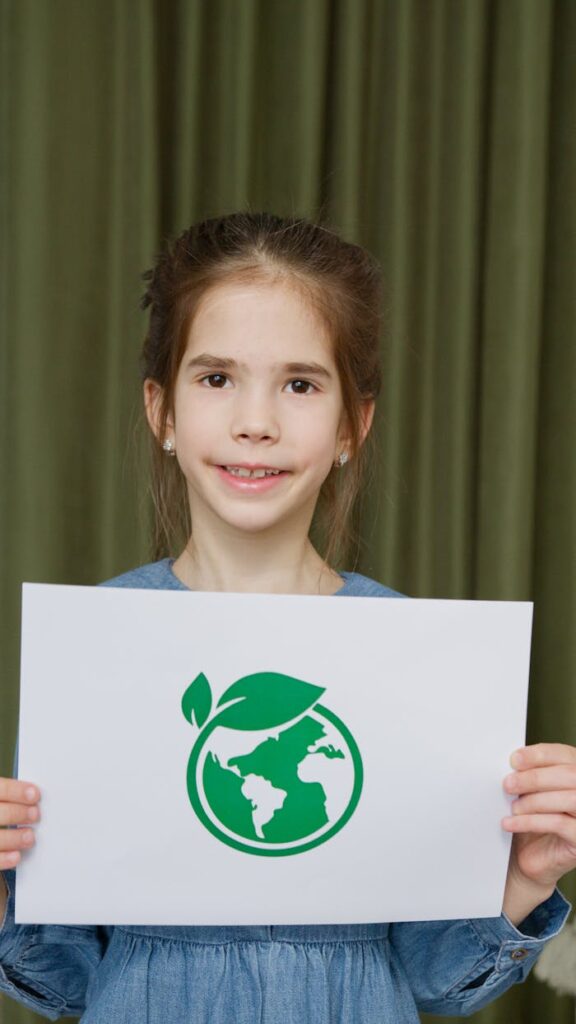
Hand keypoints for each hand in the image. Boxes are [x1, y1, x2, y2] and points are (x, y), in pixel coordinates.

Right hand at [0, 777, 39, 869]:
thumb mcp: (1, 801)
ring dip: (14, 838)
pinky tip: (16, 856)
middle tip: (35, 815)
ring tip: (30, 837)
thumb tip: (33, 797)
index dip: (16, 791)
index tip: (35, 795)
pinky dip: (3, 858)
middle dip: (17, 813)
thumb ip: (10, 799)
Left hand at [502, 743, 575, 923]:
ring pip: (569, 799)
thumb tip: (515, 760)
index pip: (565, 755)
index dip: (540, 755)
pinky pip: (559, 824)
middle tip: (508, 784)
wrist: (530, 857)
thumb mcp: (529, 792)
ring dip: (534, 801)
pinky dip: (530, 821)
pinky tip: (510, 823)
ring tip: (513, 807)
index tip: (515, 759)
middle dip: (535, 777)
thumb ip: (529, 773)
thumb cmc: (531, 820)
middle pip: (570, 775)